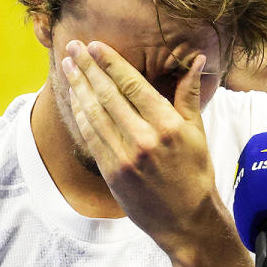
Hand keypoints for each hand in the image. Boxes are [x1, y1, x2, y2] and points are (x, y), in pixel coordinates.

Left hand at [62, 39, 224, 258]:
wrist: (186, 221)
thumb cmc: (195, 174)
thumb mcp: (198, 133)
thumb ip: (189, 95)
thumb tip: (197, 59)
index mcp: (168, 125)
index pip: (133, 85)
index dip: (111, 62)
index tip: (95, 45)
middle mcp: (144, 139)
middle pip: (108, 95)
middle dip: (88, 68)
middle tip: (73, 47)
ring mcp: (125, 157)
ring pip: (95, 114)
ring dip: (78, 87)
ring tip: (68, 67)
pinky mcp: (112, 172)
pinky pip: (91, 137)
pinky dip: (80, 115)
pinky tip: (74, 99)